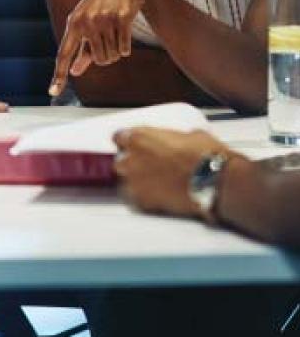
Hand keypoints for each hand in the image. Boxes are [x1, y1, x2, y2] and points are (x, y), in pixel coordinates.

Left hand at [50, 0, 157, 96]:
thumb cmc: (102, 5)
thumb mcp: (87, 24)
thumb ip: (81, 50)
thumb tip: (74, 72)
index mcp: (73, 24)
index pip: (63, 54)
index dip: (58, 74)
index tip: (53, 92)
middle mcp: (86, 22)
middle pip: (98, 61)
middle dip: (106, 56)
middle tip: (108, 40)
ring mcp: (103, 20)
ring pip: (112, 57)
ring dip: (117, 51)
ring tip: (115, 31)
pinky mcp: (122, 18)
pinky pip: (125, 49)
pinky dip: (127, 46)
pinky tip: (125, 30)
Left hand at [113, 127, 233, 218]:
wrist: (216, 182)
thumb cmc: (206, 157)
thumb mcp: (191, 135)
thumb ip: (174, 137)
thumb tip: (181, 141)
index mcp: (139, 138)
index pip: (119, 138)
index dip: (129, 143)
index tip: (136, 147)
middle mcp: (131, 159)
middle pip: (120, 161)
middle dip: (132, 164)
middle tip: (150, 167)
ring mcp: (134, 182)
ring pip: (126, 182)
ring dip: (138, 182)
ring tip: (158, 185)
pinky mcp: (143, 202)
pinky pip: (138, 201)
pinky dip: (147, 199)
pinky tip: (161, 197)